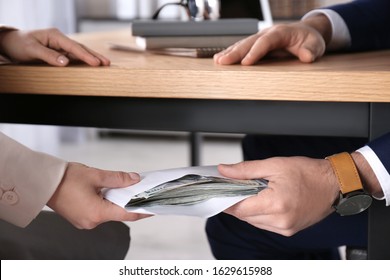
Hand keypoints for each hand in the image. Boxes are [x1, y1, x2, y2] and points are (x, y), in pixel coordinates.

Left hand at [0, 28, 109, 65]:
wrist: (11, 43)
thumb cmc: (20, 45)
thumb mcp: (32, 50)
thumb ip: (49, 56)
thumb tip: (65, 62)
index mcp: (54, 36)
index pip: (74, 47)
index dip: (86, 55)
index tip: (96, 63)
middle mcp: (60, 39)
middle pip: (80, 48)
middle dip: (94, 55)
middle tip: (107, 63)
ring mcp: (60, 46)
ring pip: (79, 52)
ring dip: (92, 57)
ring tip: (104, 63)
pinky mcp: (59, 52)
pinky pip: (74, 56)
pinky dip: (84, 60)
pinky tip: (92, 64)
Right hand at [47, 163, 149, 228]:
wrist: (44, 182)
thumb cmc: (65, 179)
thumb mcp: (96, 175)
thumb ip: (118, 178)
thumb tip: (134, 179)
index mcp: (97, 213)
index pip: (127, 214)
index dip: (142, 210)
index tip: (153, 208)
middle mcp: (91, 221)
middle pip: (118, 213)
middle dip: (128, 201)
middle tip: (139, 191)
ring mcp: (84, 221)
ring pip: (108, 212)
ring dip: (116, 201)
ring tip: (122, 188)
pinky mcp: (80, 218)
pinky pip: (98, 212)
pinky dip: (105, 203)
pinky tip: (107, 193)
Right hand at [214, 15, 330, 64]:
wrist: (305, 33)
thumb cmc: (309, 40)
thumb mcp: (316, 45)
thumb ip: (312, 50)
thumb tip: (307, 56)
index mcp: (281, 32)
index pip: (266, 42)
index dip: (255, 52)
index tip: (246, 63)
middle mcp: (267, 33)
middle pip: (249, 42)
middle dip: (235, 52)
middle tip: (223, 62)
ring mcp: (260, 38)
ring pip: (243, 44)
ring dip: (229, 52)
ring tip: (218, 61)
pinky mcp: (256, 44)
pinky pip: (242, 48)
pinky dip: (231, 53)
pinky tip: (221, 59)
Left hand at [218, 157, 339, 235]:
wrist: (335, 184)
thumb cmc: (309, 173)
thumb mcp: (274, 165)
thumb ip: (245, 170)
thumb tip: (224, 171)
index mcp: (276, 204)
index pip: (239, 208)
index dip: (226, 200)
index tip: (219, 192)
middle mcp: (280, 221)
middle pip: (244, 216)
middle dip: (236, 202)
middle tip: (233, 188)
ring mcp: (285, 228)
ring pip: (253, 222)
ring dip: (247, 209)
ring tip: (250, 192)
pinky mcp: (289, 230)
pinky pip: (265, 224)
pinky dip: (259, 214)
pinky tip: (261, 201)